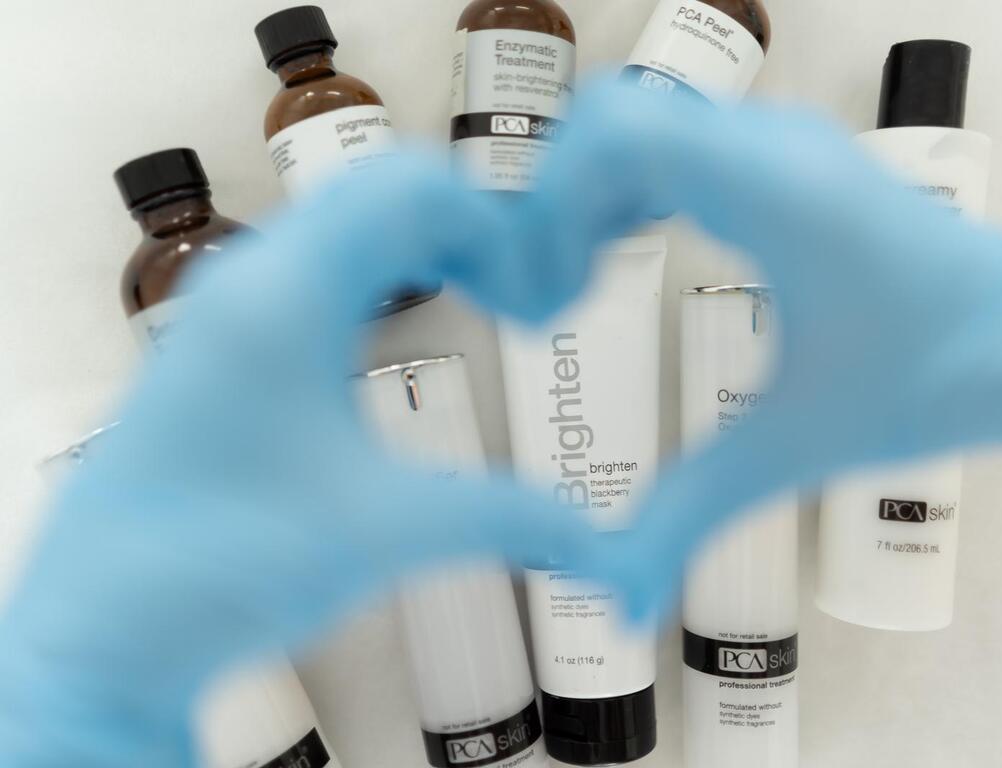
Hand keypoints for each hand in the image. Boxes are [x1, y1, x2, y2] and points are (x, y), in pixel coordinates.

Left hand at [0, 154, 594, 765]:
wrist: (104, 633)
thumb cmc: (219, 567)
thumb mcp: (382, 531)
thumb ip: (506, 516)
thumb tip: (596, 535)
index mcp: (287, 298)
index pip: (413, 191)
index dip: (497, 228)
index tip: (537, 295)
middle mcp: (249, 280)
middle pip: (383, 190)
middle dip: (471, 227)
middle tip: (522, 291)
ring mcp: (227, 307)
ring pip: (347, 221)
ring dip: (427, 244)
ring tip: (485, 299)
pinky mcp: (221, 342)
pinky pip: (317, 263)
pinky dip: (382, 270)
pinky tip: (410, 320)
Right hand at [524, 81, 1001, 618]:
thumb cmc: (942, 376)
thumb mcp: (795, 449)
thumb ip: (688, 521)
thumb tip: (612, 596)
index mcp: (777, 196)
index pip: (616, 137)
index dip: (550, 209)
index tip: (553, 297)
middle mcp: (773, 149)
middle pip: (608, 122)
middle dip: (552, 206)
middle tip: (553, 299)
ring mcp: (779, 145)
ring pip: (635, 125)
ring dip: (585, 198)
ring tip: (578, 285)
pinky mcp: (781, 160)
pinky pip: (670, 144)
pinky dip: (623, 191)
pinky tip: (621, 256)